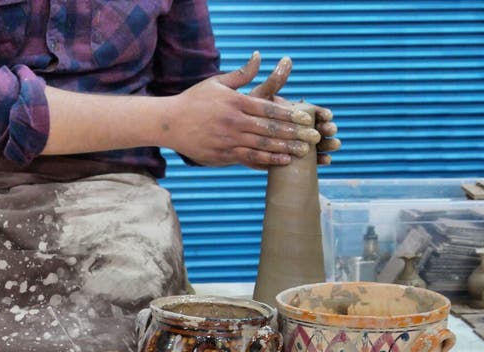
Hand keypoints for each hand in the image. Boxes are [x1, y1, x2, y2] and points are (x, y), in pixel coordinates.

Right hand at [165, 52, 321, 169]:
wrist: (170, 123)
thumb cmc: (195, 101)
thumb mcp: (217, 83)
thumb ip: (241, 74)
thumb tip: (259, 56)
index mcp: (235, 103)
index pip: (268, 109)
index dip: (290, 115)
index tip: (306, 118)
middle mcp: (234, 123)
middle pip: (270, 130)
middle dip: (294, 135)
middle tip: (314, 139)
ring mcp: (229, 141)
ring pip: (262, 147)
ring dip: (285, 150)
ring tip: (303, 153)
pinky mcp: (223, 156)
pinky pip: (249, 159)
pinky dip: (267, 161)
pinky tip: (282, 162)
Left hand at [250, 57, 340, 165]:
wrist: (236, 136)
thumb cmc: (247, 113)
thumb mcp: (261, 97)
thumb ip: (274, 82)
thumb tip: (287, 59)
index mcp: (292, 113)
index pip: (312, 112)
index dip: (321, 113)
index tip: (328, 115)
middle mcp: (296, 129)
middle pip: (317, 128)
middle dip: (326, 129)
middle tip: (331, 130)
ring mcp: (294, 145)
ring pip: (315, 146)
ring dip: (327, 145)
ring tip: (334, 145)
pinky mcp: (290, 160)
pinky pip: (306, 162)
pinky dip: (318, 161)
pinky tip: (327, 160)